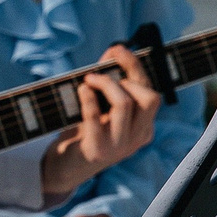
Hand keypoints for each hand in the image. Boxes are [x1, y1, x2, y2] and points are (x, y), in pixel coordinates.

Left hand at [40, 45, 161, 200]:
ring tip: (88, 79)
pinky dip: (88, 98)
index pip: (152, 93)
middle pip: (149, 98)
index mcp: (144, 127)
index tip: (118, 48)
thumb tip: (113, 51)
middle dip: (127, 73)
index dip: (136, 67)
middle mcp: (138, 137)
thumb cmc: (85, 131)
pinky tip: (81, 89)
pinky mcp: (97, 150)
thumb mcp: (102, 107)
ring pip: (125, 104)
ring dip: (105, 84)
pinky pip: (96, 118)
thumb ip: (109, 81)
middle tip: (101, 68)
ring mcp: (120, 146)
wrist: (65, 167)